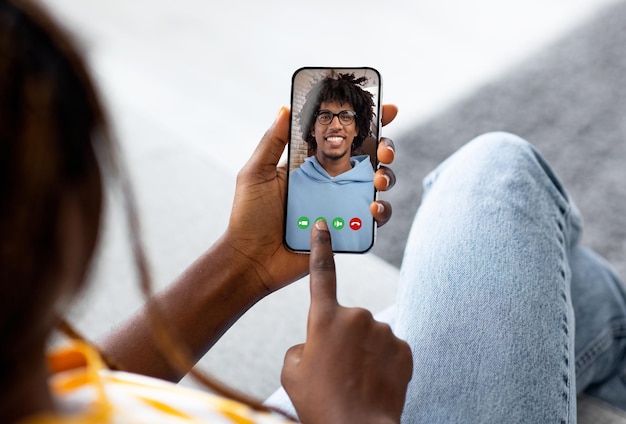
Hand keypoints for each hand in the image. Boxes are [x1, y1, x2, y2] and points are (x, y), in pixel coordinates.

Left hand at [224, 105, 398, 294]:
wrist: (252, 260)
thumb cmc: (249, 217)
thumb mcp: (256, 173)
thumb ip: (272, 141)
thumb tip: (285, 107)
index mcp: (311, 163)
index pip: (343, 136)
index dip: (367, 122)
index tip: (387, 109)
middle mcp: (330, 181)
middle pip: (368, 158)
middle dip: (385, 148)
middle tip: (384, 150)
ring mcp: (340, 205)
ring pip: (377, 185)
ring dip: (387, 177)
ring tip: (379, 181)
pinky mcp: (346, 230)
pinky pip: (372, 220)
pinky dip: (382, 212)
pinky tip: (373, 209)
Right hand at [281, 220, 412, 423]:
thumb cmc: (319, 402)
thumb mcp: (291, 370)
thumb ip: (302, 344)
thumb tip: (317, 341)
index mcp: (325, 318)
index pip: (322, 273)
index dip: (321, 247)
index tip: (323, 225)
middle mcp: (356, 316)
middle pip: (346, 320)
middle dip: (342, 340)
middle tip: (336, 371)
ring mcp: (383, 330)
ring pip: (369, 336)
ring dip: (362, 352)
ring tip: (355, 381)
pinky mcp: (403, 346)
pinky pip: (388, 348)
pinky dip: (381, 362)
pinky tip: (374, 381)